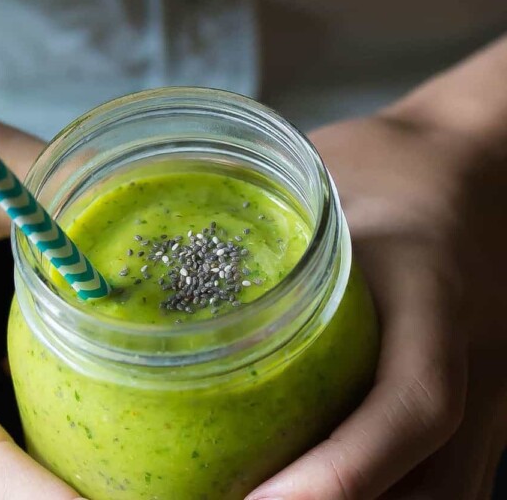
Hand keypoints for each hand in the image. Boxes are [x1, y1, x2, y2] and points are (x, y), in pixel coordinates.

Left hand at [247, 45, 506, 498]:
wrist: (465, 179)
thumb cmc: (391, 171)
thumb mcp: (336, 170)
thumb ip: (263, 197)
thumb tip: (164, 208)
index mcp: (432, 290)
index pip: (417, 400)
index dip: (343, 471)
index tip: (257, 499)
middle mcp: (474, 354)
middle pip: (430, 486)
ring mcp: (487, 389)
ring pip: (437, 495)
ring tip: (256, 499)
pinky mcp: (479, 407)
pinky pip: (436, 481)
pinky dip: (375, 497)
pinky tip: (307, 488)